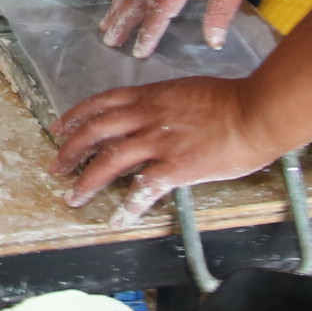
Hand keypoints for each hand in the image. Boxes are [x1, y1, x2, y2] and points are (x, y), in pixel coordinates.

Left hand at [52, 76, 277, 210]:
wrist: (255, 111)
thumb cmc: (229, 100)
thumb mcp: (186, 91)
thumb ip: (163, 104)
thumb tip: (152, 114)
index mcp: (149, 97)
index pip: (101, 103)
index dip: (75, 116)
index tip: (59, 128)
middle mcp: (147, 117)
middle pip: (95, 132)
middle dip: (71, 150)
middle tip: (56, 167)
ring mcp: (159, 142)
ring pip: (110, 161)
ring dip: (87, 181)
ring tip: (73, 197)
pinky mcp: (176, 167)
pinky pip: (144, 189)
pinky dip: (128, 206)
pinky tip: (118, 219)